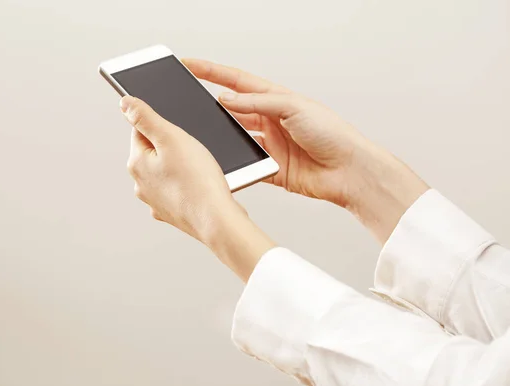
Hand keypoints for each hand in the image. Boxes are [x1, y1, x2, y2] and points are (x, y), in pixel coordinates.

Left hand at [120, 96, 274, 280]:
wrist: (216, 220)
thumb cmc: (197, 180)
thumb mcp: (171, 137)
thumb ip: (145, 117)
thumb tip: (125, 103)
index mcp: (136, 163)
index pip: (141, 130)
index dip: (164, 127)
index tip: (180, 135)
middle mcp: (140, 184)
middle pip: (154, 152)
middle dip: (173, 148)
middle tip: (193, 154)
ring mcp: (155, 201)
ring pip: (167, 172)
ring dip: (181, 168)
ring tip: (199, 172)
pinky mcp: (171, 212)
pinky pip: (178, 191)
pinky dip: (187, 187)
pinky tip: (200, 187)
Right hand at [183, 59, 428, 242]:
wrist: (348, 170)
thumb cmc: (332, 133)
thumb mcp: (293, 107)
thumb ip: (258, 103)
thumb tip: (226, 99)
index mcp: (277, 99)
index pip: (237, 82)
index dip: (212, 72)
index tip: (190, 65)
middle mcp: (271, 121)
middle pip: (233, 110)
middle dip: (211, 106)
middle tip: (187, 103)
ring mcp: (270, 145)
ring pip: (236, 138)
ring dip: (222, 136)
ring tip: (205, 134)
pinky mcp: (270, 168)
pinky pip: (246, 165)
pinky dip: (235, 164)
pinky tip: (225, 162)